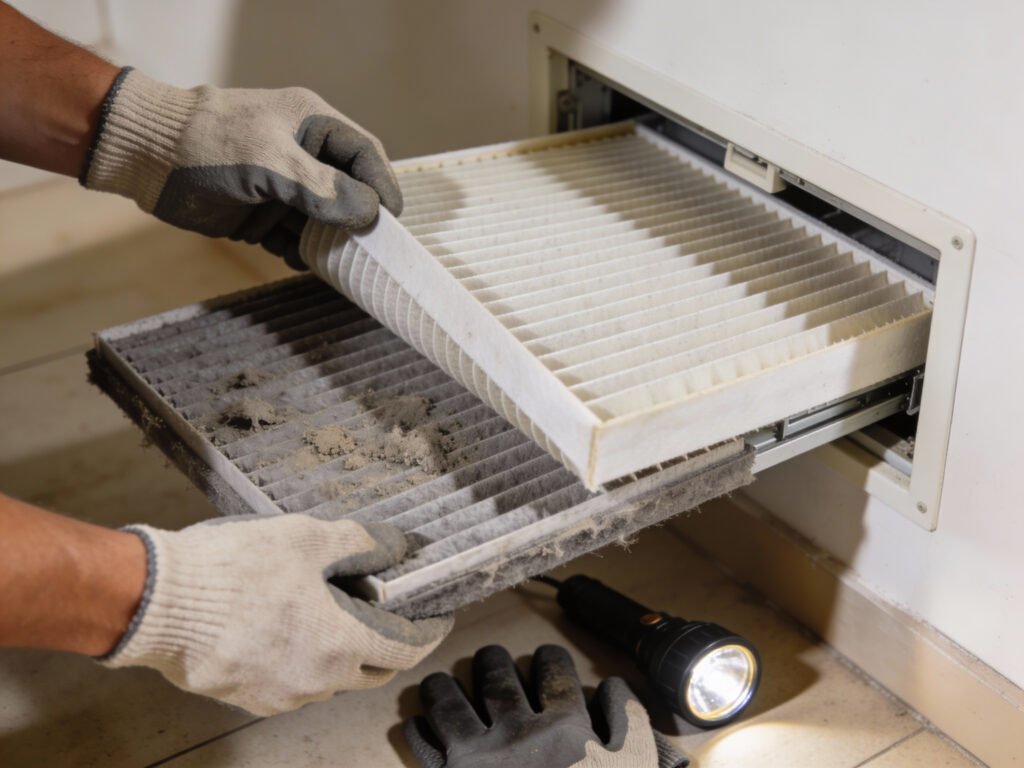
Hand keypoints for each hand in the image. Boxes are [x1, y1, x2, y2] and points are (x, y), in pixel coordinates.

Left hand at [80, 68, 402, 267]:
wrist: (145, 157)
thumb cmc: (210, 145)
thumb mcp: (269, 162)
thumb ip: (320, 190)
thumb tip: (368, 214)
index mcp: (312, 125)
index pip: (364, 156)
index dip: (383, 186)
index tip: (393, 222)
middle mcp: (302, 155)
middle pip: (349, 192)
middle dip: (361, 221)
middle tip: (374, 252)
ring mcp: (282, 187)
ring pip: (324, 221)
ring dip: (333, 243)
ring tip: (344, 266)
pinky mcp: (261, 215)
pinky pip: (295, 239)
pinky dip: (304, 255)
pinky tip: (307, 267)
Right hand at [102, 514, 451, 715]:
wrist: (159, 602)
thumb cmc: (237, 568)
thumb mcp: (308, 538)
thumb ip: (361, 543)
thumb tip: (399, 545)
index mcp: (341, 643)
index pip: (406, 649)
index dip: (429, 632)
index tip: (439, 617)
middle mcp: (319, 681)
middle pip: (372, 670)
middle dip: (389, 644)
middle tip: (388, 612)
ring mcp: (282, 695)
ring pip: (331, 678)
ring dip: (342, 651)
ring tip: (332, 611)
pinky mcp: (248, 697)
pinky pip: (293, 683)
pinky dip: (304, 659)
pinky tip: (289, 627)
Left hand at [404, 645, 687, 767]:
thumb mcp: (633, 767)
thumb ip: (627, 722)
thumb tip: (610, 683)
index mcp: (566, 728)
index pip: (552, 669)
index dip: (550, 660)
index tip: (546, 662)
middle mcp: (519, 734)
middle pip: (495, 673)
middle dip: (492, 661)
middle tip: (491, 661)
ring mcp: (480, 760)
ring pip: (449, 699)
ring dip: (445, 686)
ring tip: (444, 684)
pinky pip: (425, 745)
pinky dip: (419, 731)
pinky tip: (422, 725)